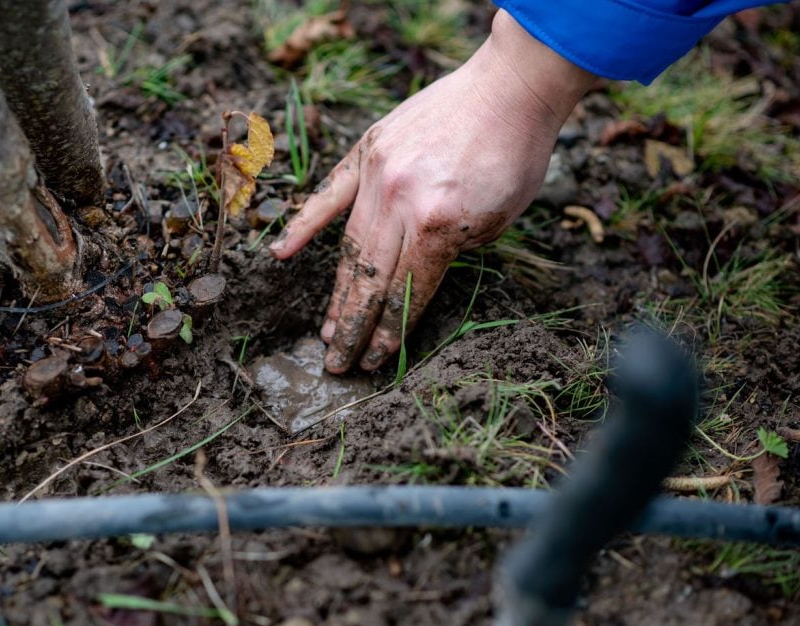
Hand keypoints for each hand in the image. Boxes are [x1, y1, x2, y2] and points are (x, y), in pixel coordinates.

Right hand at [269, 10, 596, 373]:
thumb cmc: (515, 157)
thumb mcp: (499, 220)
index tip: (375, 362)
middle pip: (368, 281)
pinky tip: (284, 254)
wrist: (510, 86)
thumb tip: (414, 277)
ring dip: (336, 294)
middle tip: (337, 364)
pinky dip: (305, 225)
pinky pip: (329, 194)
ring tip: (327, 330)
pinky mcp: (367, 151)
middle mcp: (401, 203)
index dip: (389, 334)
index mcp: (438, 225)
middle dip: (353, 329)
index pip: (405, 294)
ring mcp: (378, 175)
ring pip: (348, 247)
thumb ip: (452, 251)